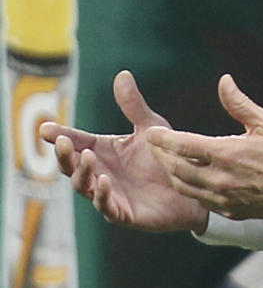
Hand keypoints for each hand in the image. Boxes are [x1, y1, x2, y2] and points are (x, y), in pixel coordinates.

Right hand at [39, 71, 208, 232]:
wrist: (192, 189)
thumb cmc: (166, 159)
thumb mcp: (150, 128)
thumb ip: (133, 106)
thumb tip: (122, 74)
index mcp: (103, 150)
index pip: (76, 141)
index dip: (60, 136)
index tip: (45, 129)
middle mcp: (101, 172)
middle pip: (72, 165)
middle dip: (65, 155)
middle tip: (65, 143)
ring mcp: (110, 194)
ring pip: (84, 186)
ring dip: (82, 172)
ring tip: (88, 157)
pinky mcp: (124, 213)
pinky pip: (107, 206)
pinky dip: (103, 195)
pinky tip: (105, 181)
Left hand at [144, 73, 262, 219]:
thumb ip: (239, 103)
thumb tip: (224, 81)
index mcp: (227, 154)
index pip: (183, 145)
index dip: (162, 139)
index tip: (151, 133)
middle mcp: (221, 179)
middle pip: (177, 169)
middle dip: (161, 157)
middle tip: (154, 146)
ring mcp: (226, 198)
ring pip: (186, 188)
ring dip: (172, 174)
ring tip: (167, 163)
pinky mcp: (233, 210)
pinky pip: (202, 201)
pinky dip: (190, 190)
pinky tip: (190, 181)